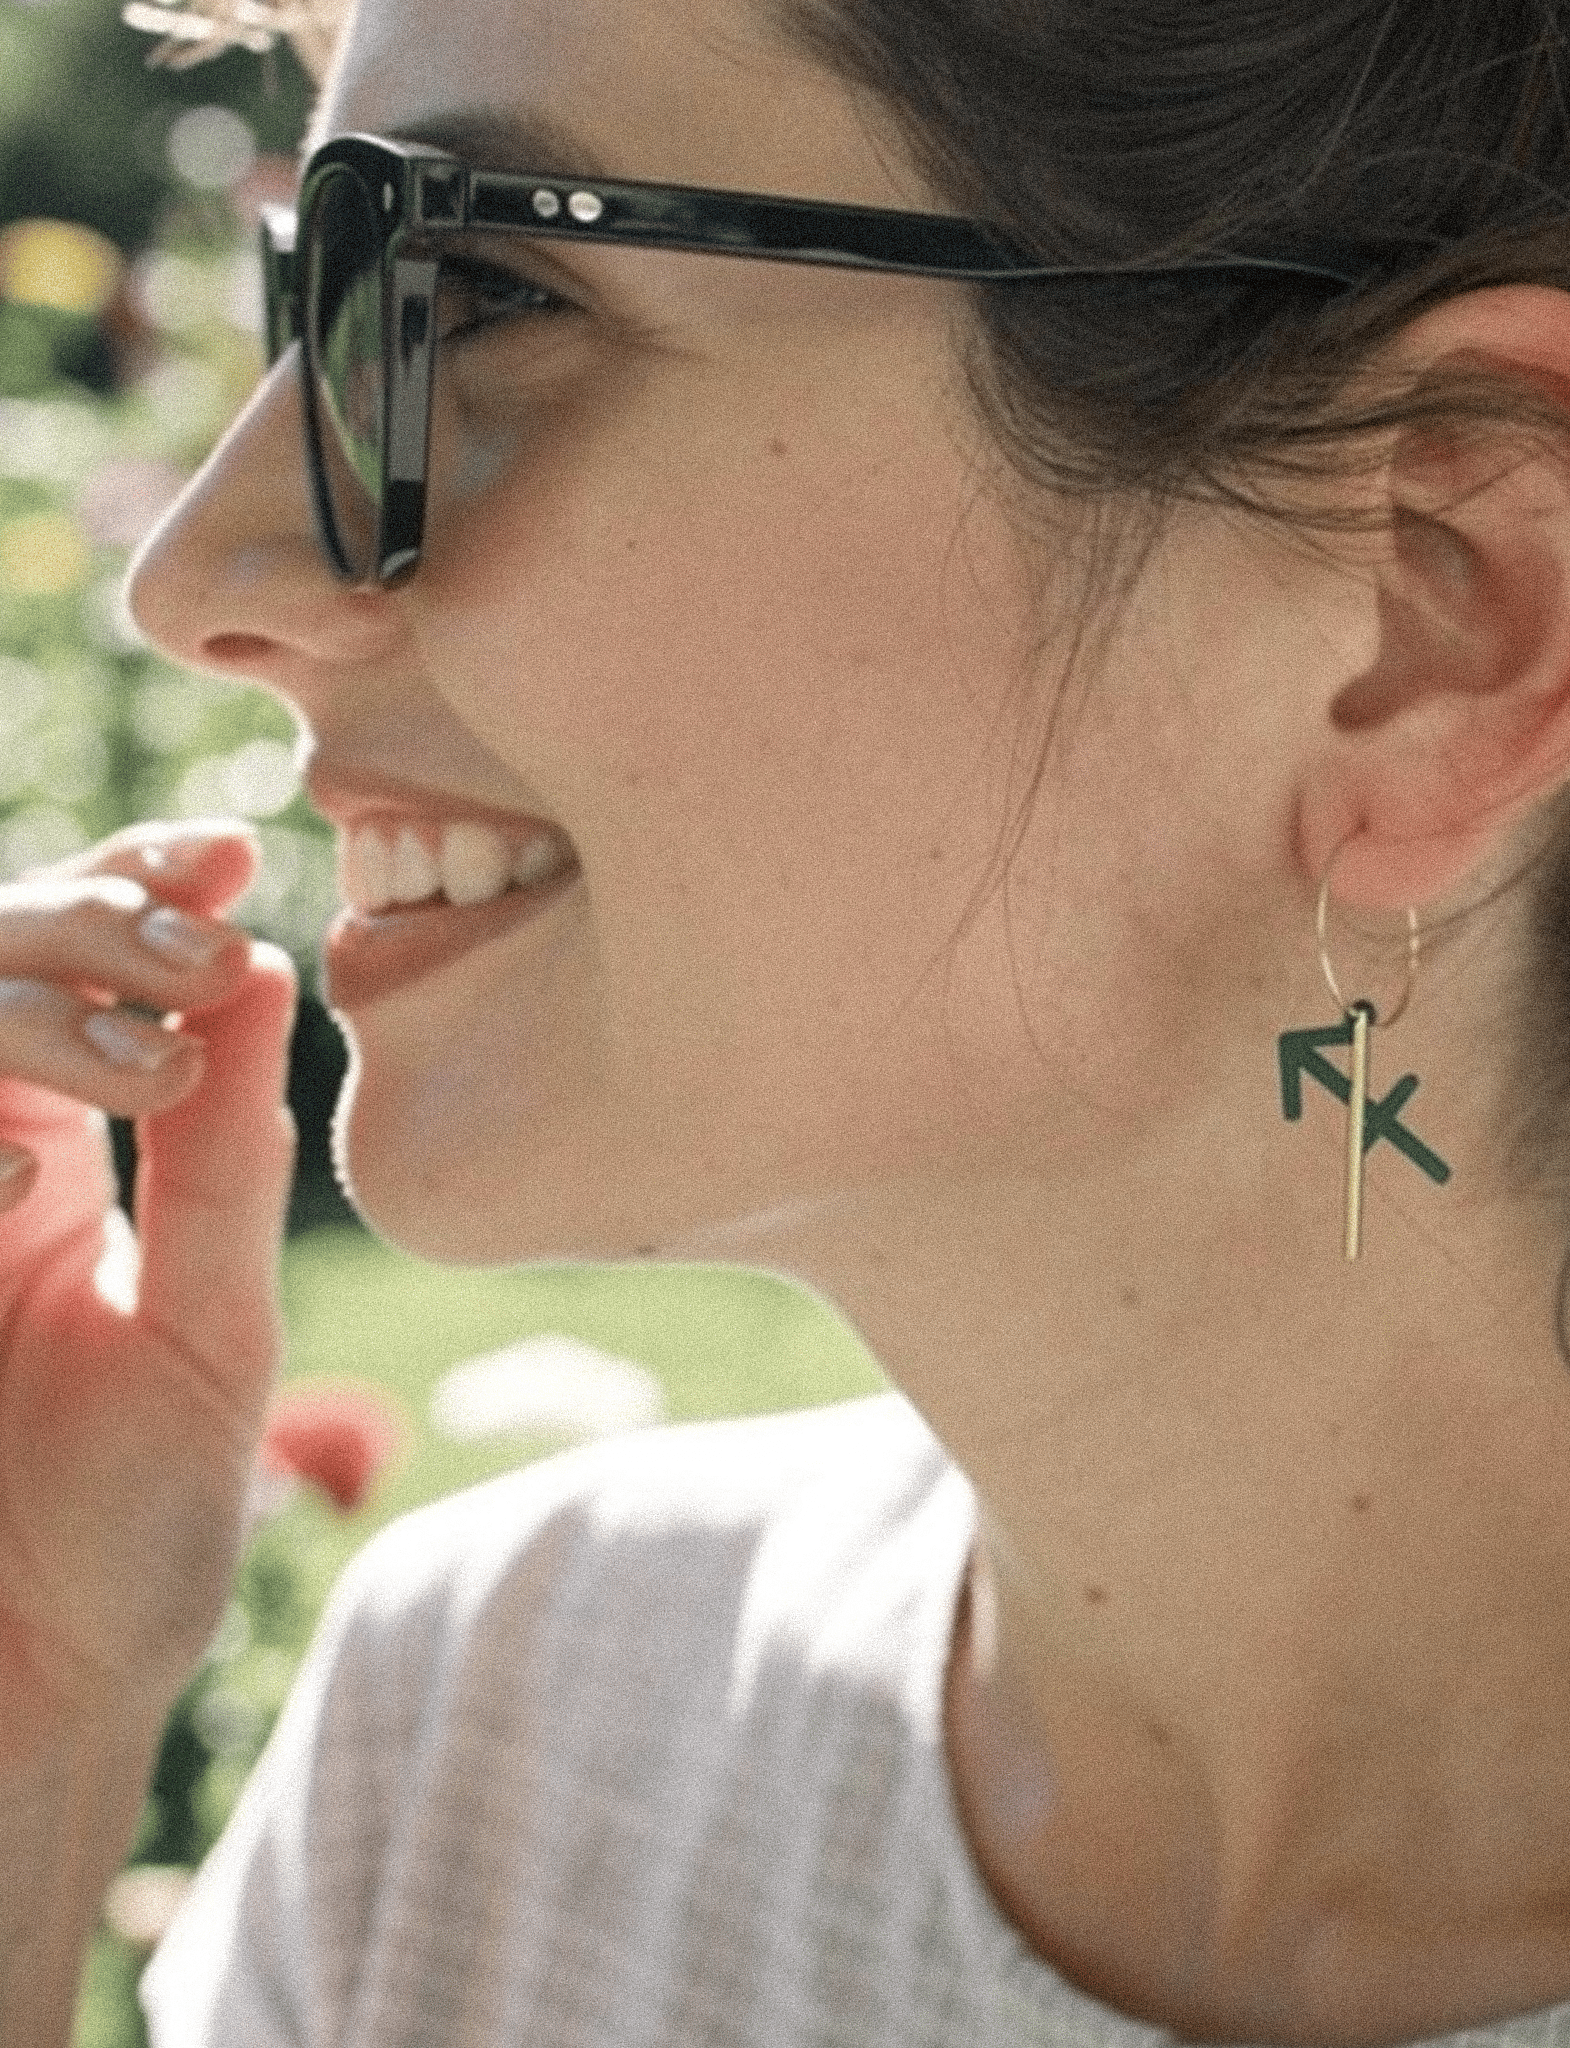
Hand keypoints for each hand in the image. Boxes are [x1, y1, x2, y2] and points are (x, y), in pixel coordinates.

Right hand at [0, 822, 297, 1761]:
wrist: (39, 1687)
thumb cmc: (133, 1524)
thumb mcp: (207, 1327)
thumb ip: (220, 1165)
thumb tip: (267, 975)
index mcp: (56, 1168)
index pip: (80, 988)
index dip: (133, 899)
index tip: (219, 848)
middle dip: (81, 924)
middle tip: (195, 928)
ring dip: (26, 1004)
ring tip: (152, 1037)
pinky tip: (36, 1157)